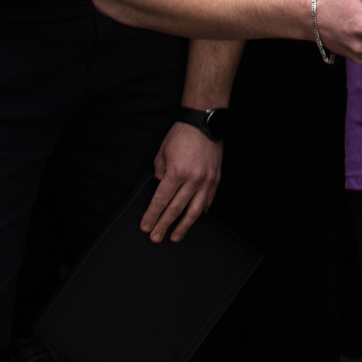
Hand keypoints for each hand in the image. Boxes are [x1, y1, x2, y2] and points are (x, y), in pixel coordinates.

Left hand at [139, 120, 223, 240]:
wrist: (203, 124)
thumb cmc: (181, 136)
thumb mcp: (162, 154)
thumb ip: (160, 174)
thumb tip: (159, 190)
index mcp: (176, 172)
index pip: (161, 200)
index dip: (152, 215)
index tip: (146, 226)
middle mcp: (193, 179)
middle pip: (176, 209)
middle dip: (164, 225)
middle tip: (156, 237)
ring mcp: (206, 181)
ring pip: (194, 210)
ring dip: (183, 226)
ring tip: (175, 237)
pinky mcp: (215, 180)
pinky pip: (208, 201)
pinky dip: (200, 212)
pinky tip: (194, 219)